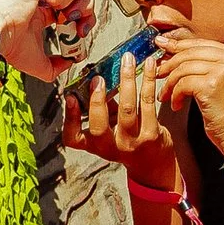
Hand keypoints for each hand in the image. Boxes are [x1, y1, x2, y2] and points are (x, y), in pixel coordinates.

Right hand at [0, 0, 94, 78]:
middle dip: (88, 10)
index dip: (86, 19)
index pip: (77, 6)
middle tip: (76, 24)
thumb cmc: (10, 45)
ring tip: (61, 13)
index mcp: (46, 9)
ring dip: (77, 1)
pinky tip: (44, 2)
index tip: (81, 34)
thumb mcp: (39, 61)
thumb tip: (69, 63)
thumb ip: (55, 65)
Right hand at [62, 44, 180, 185]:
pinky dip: (148, 80)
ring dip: (126, 79)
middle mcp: (111, 146)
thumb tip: (98, 76)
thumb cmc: (127, 139)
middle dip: (97, 98)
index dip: (70, 118)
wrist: (153, 164)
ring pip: (127, 108)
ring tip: (127, 60)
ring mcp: (132, 142)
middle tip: (98, 77)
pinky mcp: (152, 134)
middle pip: (99, 124)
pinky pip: (147, 102)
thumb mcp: (110, 128)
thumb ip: (103, 107)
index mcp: (94, 144)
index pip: (73, 137)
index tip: (70, 97)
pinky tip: (149, 65)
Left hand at [145, 25, 223, 147]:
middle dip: (169, 63)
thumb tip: (170, 47)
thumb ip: (203, 63)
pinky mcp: (212, 85)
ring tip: (166, 95)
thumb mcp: (221, 79)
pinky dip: (175, 95)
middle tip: (158, 73)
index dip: (178, 46)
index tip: (161, 46)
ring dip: (170, 83)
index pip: (199, 43)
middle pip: (190, 53)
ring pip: (183, 68)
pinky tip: (176, 105)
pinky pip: (183, 84)